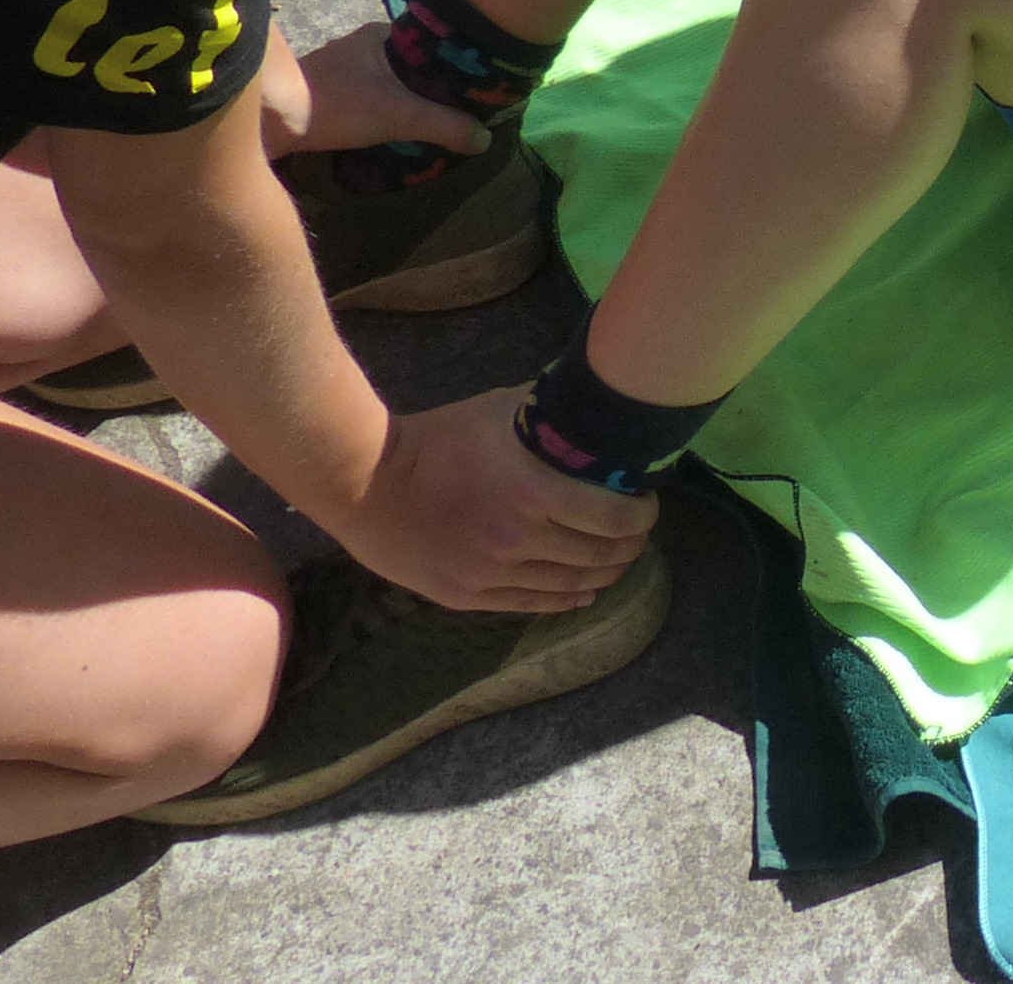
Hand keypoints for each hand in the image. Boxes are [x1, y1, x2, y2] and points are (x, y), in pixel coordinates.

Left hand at [263, 20, 489, 161]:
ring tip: (432, 123)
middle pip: (411, 63)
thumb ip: (444, 125)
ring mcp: (342, 67)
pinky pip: (369, 96)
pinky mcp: (327, 92)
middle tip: (458, 109)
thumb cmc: (338, 104)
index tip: (475, 84)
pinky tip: (395, 129)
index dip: (455, 61)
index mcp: (381, 35)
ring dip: (407, 99)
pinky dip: (385, 110)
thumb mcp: (400, 115)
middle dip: (432, 85)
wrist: (270, 120)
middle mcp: (361, 44)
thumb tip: (484, 138)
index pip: (432, 41)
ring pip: (389, 80)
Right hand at [334, 386, 657, 612]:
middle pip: (598, 555)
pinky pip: (533, 605)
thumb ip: (548, 414)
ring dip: (604, 573)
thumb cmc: (435, 439)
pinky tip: (584, 590)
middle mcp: (519, 540)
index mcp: (532, 491)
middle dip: (629, 546)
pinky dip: (567, 598)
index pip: (612, 518)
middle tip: (637, 533)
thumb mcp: (499, 412)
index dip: (641, 516)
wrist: (365, 484)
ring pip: (570, 584)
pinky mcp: (468, 597)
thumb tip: (591, 407)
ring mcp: (492, 575)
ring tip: (617, 559)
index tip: (647, 504)